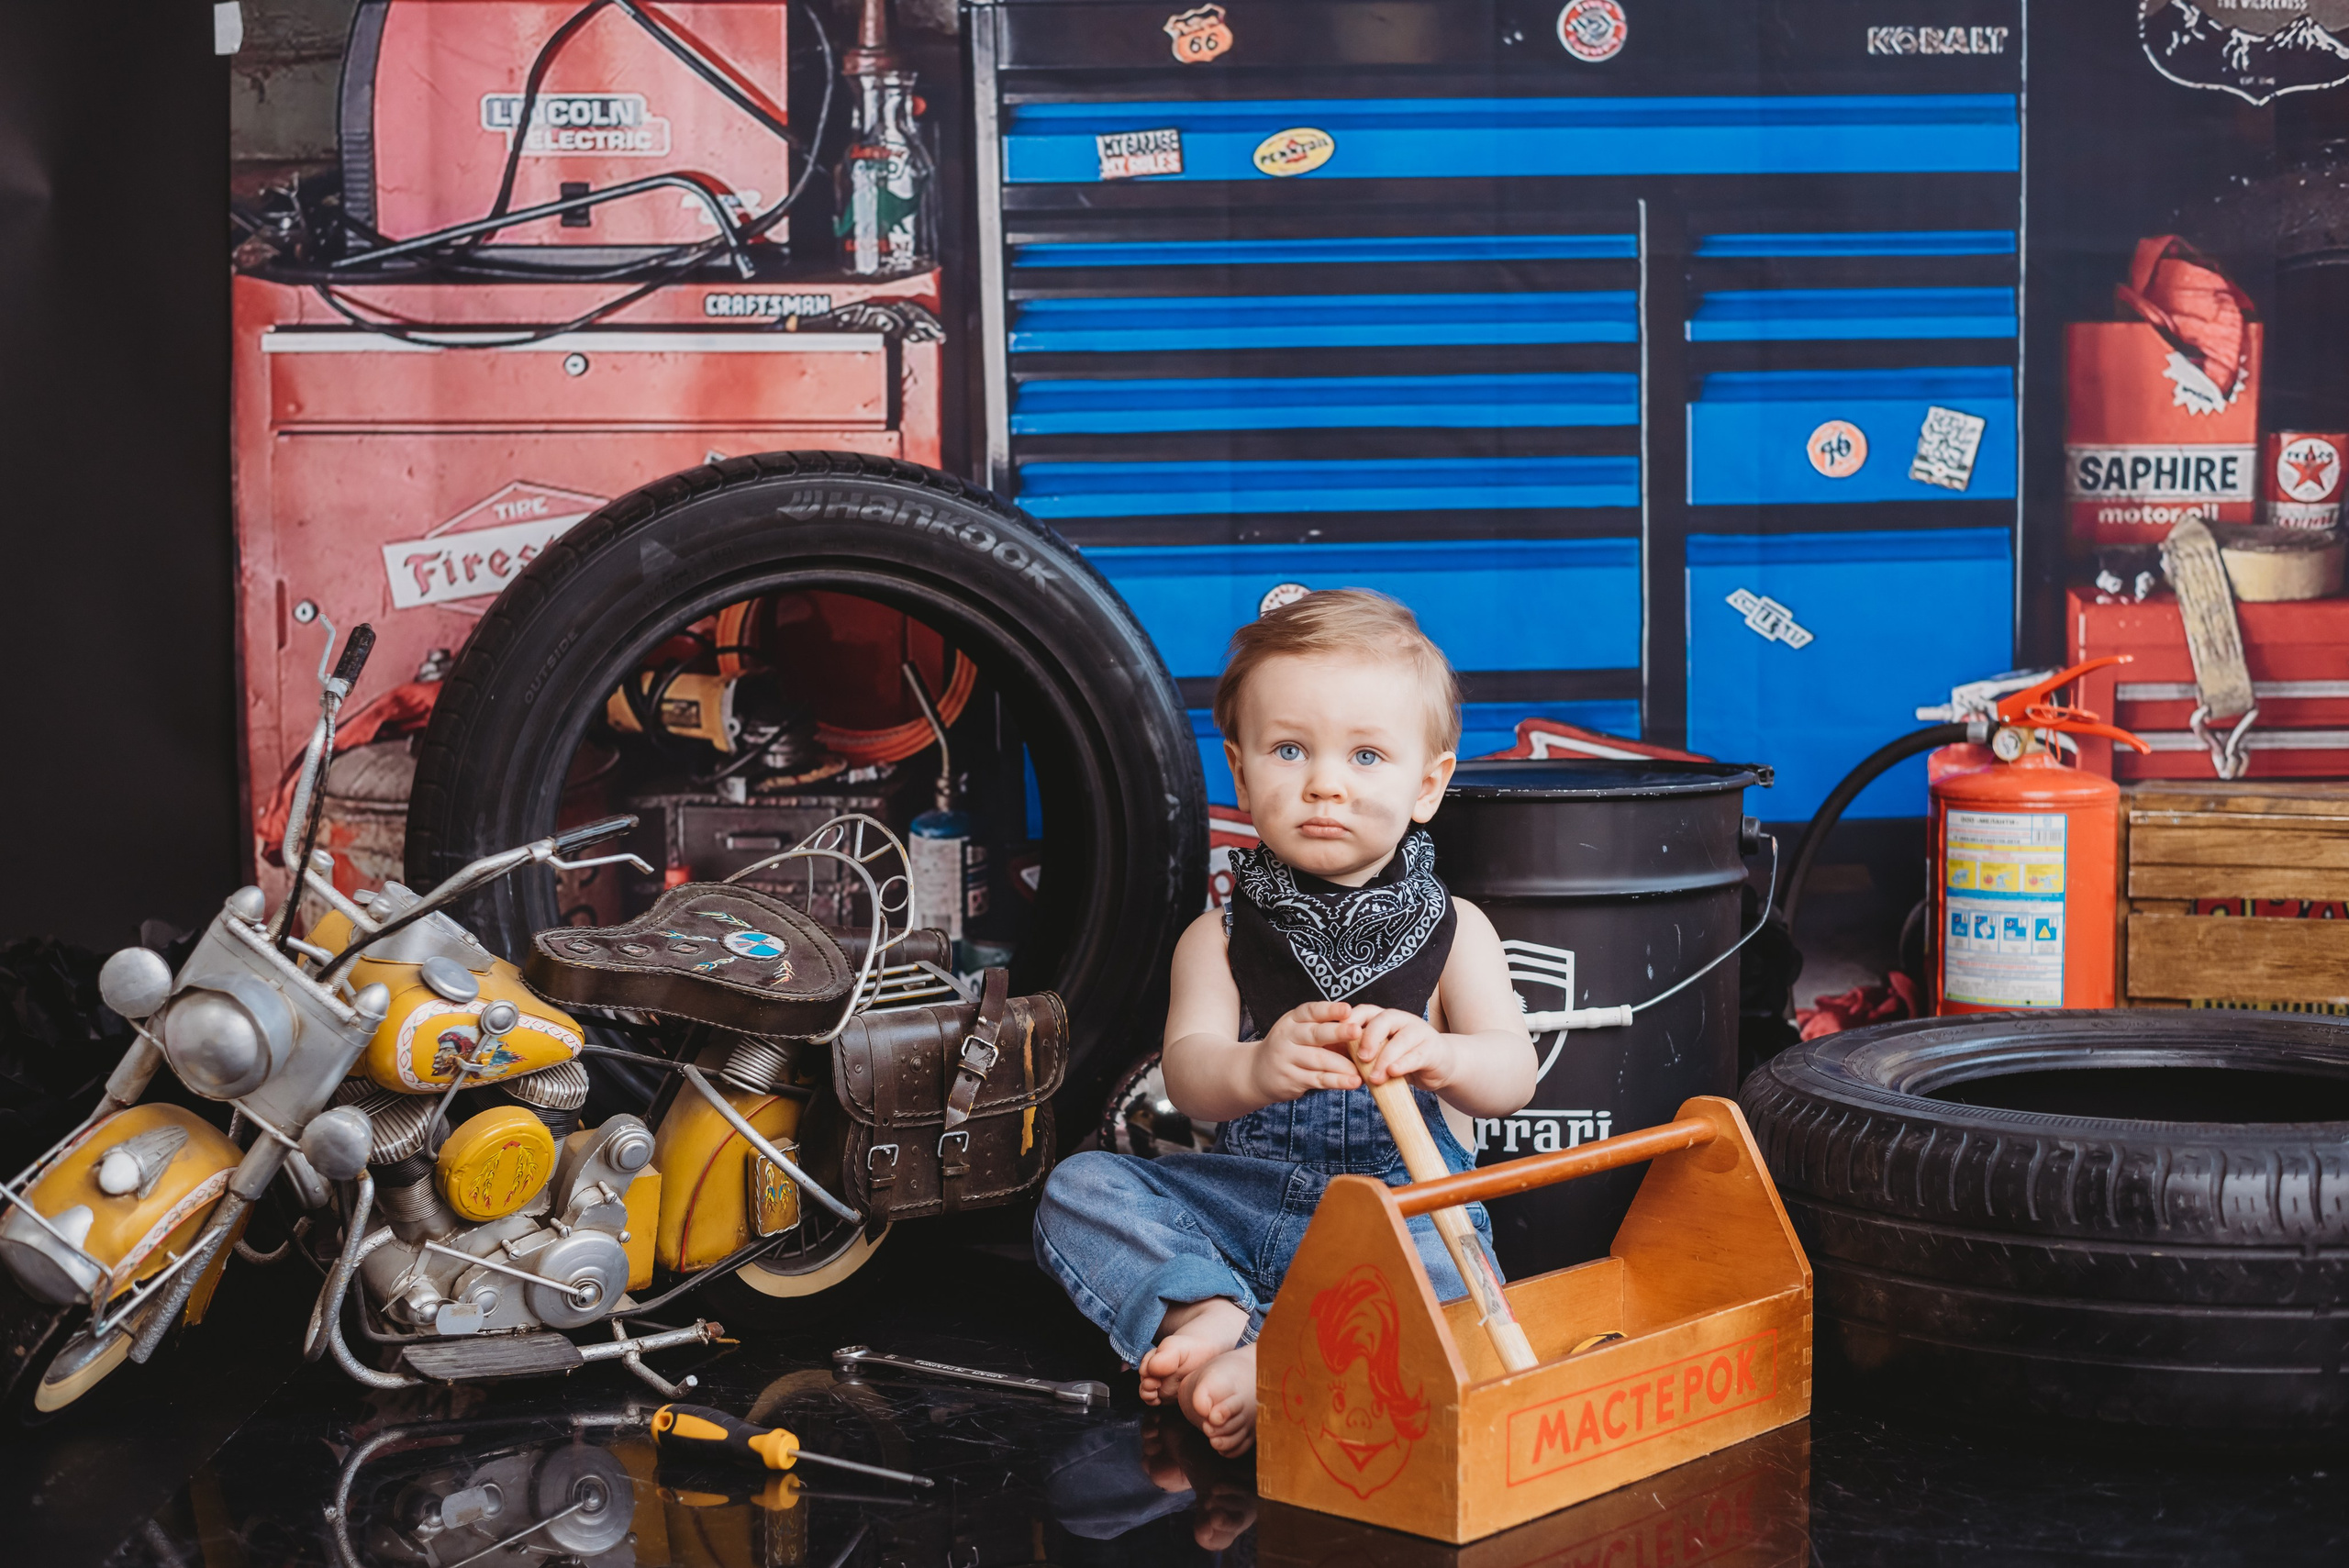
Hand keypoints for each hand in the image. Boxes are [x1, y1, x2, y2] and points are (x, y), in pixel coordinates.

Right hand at [1248, 1001, 1364, 1102]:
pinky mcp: (1291, 1079)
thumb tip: (1362, 1025)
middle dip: (1338, 1032)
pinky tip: (1352, 1082)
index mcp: (1293, 1020)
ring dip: (1343, 1065)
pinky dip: (1337, 1081)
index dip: (1329, 1010)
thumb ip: (1325, 1027)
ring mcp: (1287, 1058)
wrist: (1256, 1072)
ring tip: (1361, 1069)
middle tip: (1357, 1031)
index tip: (1347, 1009)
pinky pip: (1318, 1079)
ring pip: (1319, 1060)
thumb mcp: (1300, 1031)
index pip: (1311, 1011)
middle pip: (1315, 1034)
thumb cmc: (1291, 1047)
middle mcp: (1288, 1036)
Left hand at [1347, 1005, 1457, 1091]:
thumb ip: (1360, 1053)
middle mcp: (1401, 1020)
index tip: (1337, 1034)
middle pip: (1383, 1019)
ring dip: (1385, 1058)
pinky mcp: (1432, 1049)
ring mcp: (1418, 1032)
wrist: (1438, 1065)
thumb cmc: (1402, 1058)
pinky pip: (1416, 1054)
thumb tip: (1330, 1059)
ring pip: (1400, 1039)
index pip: (1365, 1011)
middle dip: (1369, 1038)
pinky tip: (1393, 1073)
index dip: (1351, 1020)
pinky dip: (1403, 1064)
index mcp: (1384, 1018)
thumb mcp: (1379, 1054)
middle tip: (1361, 1057)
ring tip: (1374, 1077)